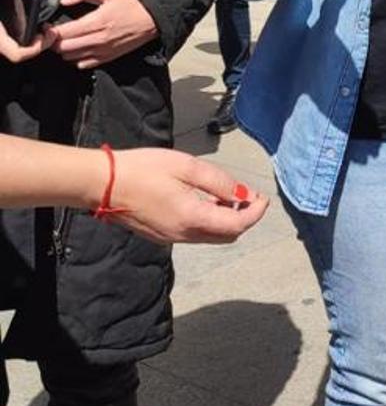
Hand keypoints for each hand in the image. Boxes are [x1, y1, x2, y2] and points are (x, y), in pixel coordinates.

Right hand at [0, 0, 47, 63]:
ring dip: (30, 43)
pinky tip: (25, 25)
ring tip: (41, 28)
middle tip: (49, 31)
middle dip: (38, 45)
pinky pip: (6, 44)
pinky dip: (19, 38)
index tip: (45, 34)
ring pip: (11, 51)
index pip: (18, 54)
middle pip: (18, 55)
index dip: (36, 49)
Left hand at [45, 0, 157, 68]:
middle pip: (65, 48)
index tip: (47, 26)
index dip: (51, 31)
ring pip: (71, 58)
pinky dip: (75, 59)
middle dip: (54, 42)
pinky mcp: (108, 58)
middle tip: (52, 34)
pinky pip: (83, 64)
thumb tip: (64, 0)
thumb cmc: (129, 3)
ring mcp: (103, 51)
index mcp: (97, 22)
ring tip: (63, 40)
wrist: (152, 18)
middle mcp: (99, 39)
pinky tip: (76, 49)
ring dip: (63, 50)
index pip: (65, 32)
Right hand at [100, 148, 268, 243]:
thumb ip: (218, 183)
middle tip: (249, 197)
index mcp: (192, 218)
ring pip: (211, 237)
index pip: (237, 225)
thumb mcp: (186, 167)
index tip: (263, 197)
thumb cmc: (143, 169)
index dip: (255, 213)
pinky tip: (207, 203)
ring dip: (227, 221)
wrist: (102, 183)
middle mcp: (183, 235)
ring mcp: (170, 238)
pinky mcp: (161, 235)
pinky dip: (209, 223)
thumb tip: (243, 195)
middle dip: (244, 219)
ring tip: (229, 197)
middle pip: (227, 236)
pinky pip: (195, 234)